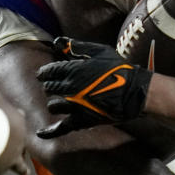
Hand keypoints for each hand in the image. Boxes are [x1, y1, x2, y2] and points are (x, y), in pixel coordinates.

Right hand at [0, 64, 27, 174]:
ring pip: (14, 168)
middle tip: (20, 160)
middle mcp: (19, 141)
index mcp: (19, 121)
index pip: (21, 118)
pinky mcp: (0, 169)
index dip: (18, 118)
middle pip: (22, 148)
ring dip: (8, 172)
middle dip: (18, 153)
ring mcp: (11, 157)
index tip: (18, 118)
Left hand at [35, 37, 151, 138]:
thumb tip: (58, 41)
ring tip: (64, 100)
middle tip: (59, 85)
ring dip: (56, 102)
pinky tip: (40, 133)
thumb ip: (77, 47)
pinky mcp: (81, 120)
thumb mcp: (100, 51)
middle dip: (52, 86)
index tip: (45, 73)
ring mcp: (74, 106)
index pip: (48, 72)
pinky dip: (49, 132)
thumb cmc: (119, 69)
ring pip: (52, 106)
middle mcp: (69, 88)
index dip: (45, 72)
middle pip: (49, 88)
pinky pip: (60, 128)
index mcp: (72, 70)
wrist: (135, 91)